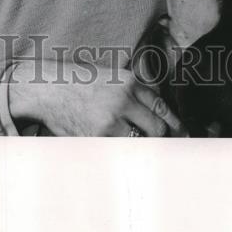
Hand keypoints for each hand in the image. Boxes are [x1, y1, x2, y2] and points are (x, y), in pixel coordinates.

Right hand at [7, 58, 186, 136]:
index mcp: (130, 82)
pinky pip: (118, 150)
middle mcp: (124, 99)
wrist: (49, 87)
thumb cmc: (80, 83)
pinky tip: (115, 149)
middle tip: (160, 146)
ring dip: (140, 148)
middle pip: (157, 128)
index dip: (174, 124)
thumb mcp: (112, 77)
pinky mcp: (97, 136)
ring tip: (138, 151)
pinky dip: (120, 153)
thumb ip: (134, 92)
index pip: (161, 106)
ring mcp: (111, 119)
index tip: (182, 134)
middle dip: (161, 140)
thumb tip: (159, 114)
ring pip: (139, 143)